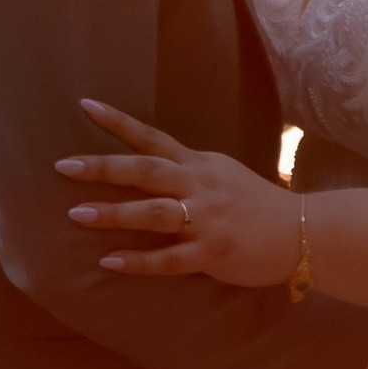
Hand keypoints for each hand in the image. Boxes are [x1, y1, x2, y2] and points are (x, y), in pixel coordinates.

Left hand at [58, 103, 299, 285]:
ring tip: (76, 214)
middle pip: (145, 171)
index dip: (118, 123)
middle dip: (103, 168)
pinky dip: (138, 261)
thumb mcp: (222, 175)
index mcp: (199, 165)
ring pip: (152, 213)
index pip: (152, 138)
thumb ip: (187, 172)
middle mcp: (199, 186)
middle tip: (64, 166)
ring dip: (113, 214)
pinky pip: (169, 259)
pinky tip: (109, 262)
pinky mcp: (212, 253)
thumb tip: (149, 167)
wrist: (303, 232)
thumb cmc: (257, 205)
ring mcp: (206, 220)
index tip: (85, 106)